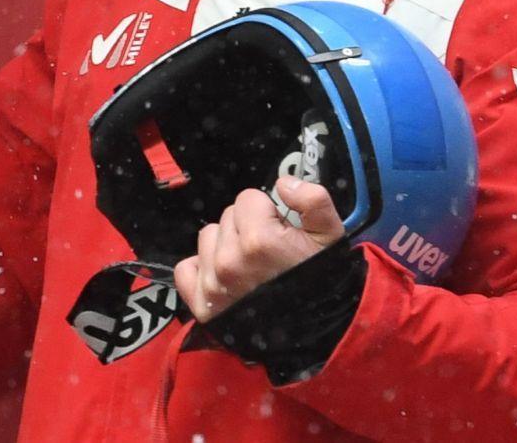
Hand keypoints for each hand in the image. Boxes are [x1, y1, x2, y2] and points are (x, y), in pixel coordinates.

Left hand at [172, 176, 344, 323]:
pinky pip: (186, 268)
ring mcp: (213, 285)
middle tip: (270, 251)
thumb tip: (283, 183)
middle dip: (248, 226)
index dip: (268, 212)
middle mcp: (229, 262)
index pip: (248, 198)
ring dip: (226, 245)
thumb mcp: (331, 236)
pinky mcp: (203, 305)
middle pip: (228, 216)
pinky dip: (202, 268)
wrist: (318, 333)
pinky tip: (226, 276)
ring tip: (252, 265)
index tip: (281, 231)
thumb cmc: (322, 281)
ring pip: (208, 237)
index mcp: (258, 241)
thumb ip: (313, 199)